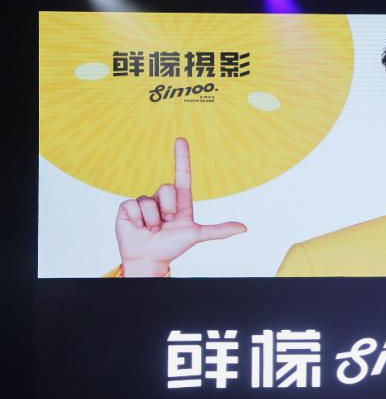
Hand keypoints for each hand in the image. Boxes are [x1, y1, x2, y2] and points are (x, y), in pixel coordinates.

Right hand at [115, 138, 246, 275]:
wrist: (148, 259)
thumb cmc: (172, 246)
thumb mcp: (195, 235)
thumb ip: (219, 230)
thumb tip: (244, 228)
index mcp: (179, 201)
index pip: (182, 175)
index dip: (182, 157)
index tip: (181, 139)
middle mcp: (162, 199)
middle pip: (166, 188)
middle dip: (167, 209)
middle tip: (166, 224)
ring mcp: (145, 202)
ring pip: (148, 201)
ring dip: (152, 220)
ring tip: (152, 229)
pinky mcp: (128, 207)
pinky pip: (132, 205)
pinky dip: (137, 220)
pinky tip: (138, 227)